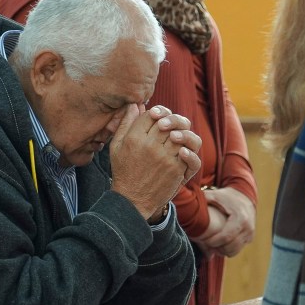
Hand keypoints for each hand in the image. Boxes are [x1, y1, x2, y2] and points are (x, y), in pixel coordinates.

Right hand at [109, 105, 201, 220]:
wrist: (132, 200)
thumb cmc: (124, 171)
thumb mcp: (116, 146)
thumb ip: (125, 124)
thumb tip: (135, 104)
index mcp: (134, 138)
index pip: (151, 115)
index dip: (158, 112)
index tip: (158, 116)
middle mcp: (149, 146)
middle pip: (167, 122)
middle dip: (171, 120)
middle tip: (170, 125)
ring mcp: (164, 157)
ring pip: (181, 134)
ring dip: (182, 134)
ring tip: (176, 138)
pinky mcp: (175, 169)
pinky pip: (188, 152)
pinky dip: (188, 150)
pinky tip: (182, 151)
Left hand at [194, 187, 255, 257]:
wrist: (244, 197)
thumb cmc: (225, 197)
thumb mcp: (214, 195)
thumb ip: (202, 199)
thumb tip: (187, 201)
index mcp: (240, 218)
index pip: (226, 237)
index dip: (213, 242)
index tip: (203, 240)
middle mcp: (248, 228)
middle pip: (229, 247)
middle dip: (216, 248)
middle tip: (205, 244)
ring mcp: (250, 234)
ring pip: (233, 251)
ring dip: (221, 250)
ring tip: (211, 244)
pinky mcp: (250, 238)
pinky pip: (237, 250)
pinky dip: (226, 250)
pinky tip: (218, 243)